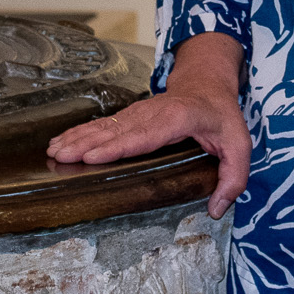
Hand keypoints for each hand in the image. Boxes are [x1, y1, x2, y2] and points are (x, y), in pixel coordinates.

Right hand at [46, 33, 249, 217]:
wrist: (206, 84)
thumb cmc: (222, 117)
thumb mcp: (240, 145)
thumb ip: (234, 178)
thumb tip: (216, 210)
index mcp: (178, 119)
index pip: (145, 135)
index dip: (118, 146)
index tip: (93, 156)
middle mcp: (152, 113)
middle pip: (116, 130)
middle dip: (87, 144)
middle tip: (61, 158)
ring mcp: (139, 112)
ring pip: (105, 126)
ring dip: (78, 138)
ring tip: (54, 151)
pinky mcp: (130, 115)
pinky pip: (104, 124)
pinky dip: (80, 132)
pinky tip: (62, 140)